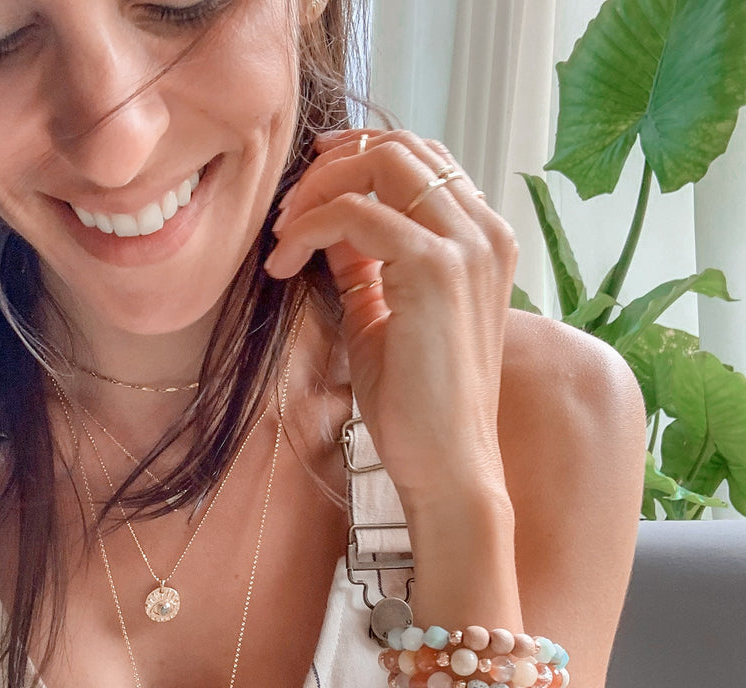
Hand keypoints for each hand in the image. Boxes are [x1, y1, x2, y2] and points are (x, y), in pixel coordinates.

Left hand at [264, 130, 517, 501]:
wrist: (448, 465)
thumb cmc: (418, 404)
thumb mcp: (383, 317)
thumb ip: (365, 266)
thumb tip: (327, 230)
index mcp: (482, 240)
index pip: (421, 160)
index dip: (358, 157)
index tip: (308, 186)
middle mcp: (484, 231)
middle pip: (400, 146)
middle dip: (330, 167)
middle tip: (285, 212)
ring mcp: (466, 246)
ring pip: (380, 164)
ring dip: (315, 191)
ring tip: (280, 238)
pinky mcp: (435, 270)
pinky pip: (355, 213)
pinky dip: (308, 229)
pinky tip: (283, 264)